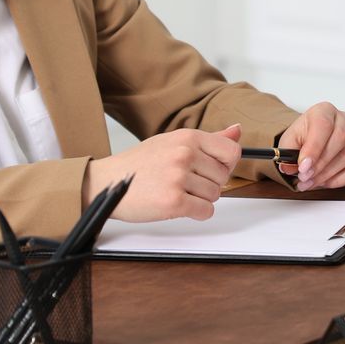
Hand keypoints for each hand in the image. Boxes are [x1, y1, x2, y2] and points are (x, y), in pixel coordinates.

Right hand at [84, 124, 242, 221]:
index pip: (231, 151)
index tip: (212, 170)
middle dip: (209, 184)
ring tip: (176, 191)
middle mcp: (185, 154)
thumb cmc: (140, 164)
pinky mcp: (173, 202)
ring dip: (200, 199)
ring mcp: (179, 178)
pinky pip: (205, 211)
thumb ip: (209, 139)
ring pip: (215, 195)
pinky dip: (196, 212)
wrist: (107, 182)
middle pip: (223, 177)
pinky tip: (178, 205)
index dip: (226, 165)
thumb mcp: (173, 142)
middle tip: (184, 183)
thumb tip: (237, 131)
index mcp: (188, 137)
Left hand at [277, 102, 344, 189]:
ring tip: (310, 182)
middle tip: (305, 176)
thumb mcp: (289, 142)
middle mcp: (343, 121)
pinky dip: (341, 180)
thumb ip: (287, 153)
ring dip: (327, 174)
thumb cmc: (302, 138)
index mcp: (324, 111)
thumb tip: (289, 167)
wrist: (310, 141)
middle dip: (320, 164)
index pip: (323, 126)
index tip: (304, 166)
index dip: (314, 148)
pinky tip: (326, 182)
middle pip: (339, 140)